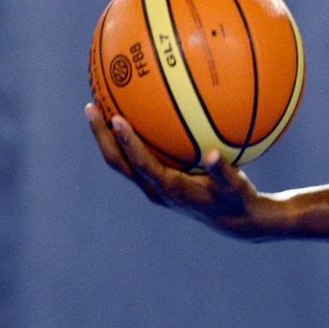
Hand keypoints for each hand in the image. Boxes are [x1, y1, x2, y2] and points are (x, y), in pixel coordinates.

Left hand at [84, 103, 271, 238]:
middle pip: (119, 163)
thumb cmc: (237, 199)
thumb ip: (224, 172)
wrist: (233, 220)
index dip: (128, 143)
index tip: (116, 119)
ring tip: (97, 107)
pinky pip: (132, 158)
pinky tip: (126, 111)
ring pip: (121, 161)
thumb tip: (214, 154)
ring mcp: (152, 186)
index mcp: (172, 190)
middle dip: (102, 136)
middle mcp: (155, 189)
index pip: (142, 165)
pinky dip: (124, 138)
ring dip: (106, 137)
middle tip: (91, 107)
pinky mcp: (155, 182)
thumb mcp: (236, 188)